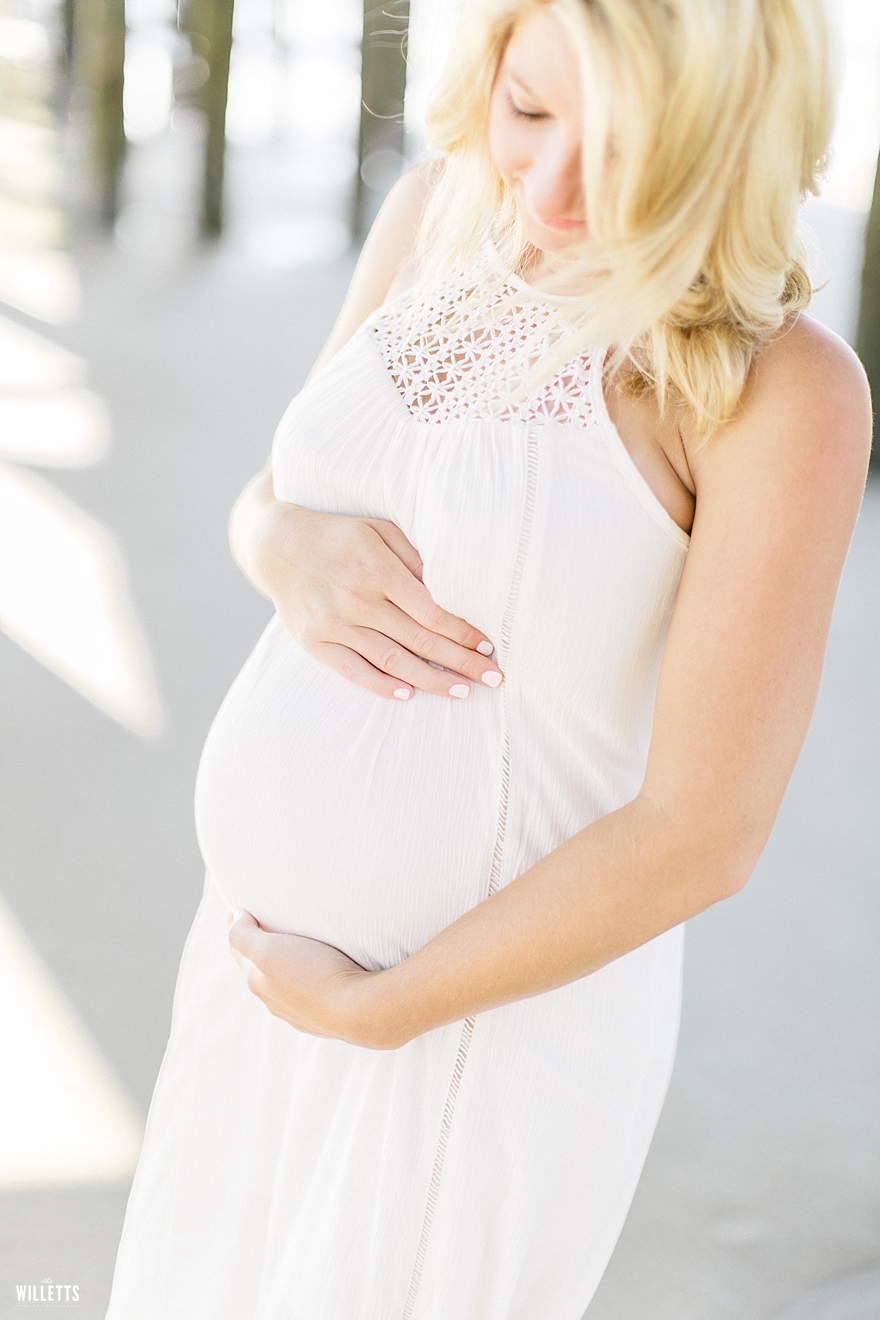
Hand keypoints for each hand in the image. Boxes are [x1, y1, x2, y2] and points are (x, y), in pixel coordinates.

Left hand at [226, 908, 397, 1047]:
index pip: (239, 948)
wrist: (362, 1012)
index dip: (236, 926)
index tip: (238, 909)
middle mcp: (275, 1000)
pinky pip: (307, 993)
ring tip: (290, 945)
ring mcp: (301, 1012)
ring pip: (283, 983)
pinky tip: (316, 972)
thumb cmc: (316, 975)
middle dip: (255, 946)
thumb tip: (235, 919)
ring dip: (281, 964)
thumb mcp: (269, 950)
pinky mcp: (326, 1016)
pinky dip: (302, 977)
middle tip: (260, 924)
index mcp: (258, 981)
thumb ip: (244, 935)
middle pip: (258, 967)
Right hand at [250, 496, 503, 700]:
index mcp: (378, 569)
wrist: (276, 546)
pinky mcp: (315, 642)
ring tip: (462, 693)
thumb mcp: (378, 530)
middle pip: (419, 641)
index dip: (464, 632)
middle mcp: (357, 599)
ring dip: (431, 680)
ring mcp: (335, 624)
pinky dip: (381, 685)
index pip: (432, 611)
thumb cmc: (339, 536)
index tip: (488, 645)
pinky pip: (353, 670)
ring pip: (392, 661)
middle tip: (493, 679)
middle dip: (461, 662)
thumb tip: (451, 587)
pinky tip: (409, 695)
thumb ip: (414, 556)